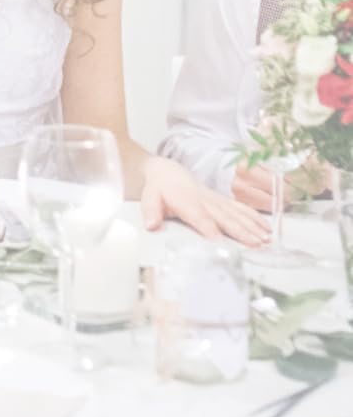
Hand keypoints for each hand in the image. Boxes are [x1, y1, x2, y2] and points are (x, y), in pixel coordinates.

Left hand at [141, 155, 268, 245]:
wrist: (167, 171)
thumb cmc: (159, 188)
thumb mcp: (149, 197)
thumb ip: (150, 211)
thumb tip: (151, 225)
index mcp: (187, 202)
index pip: (199, 217)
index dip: (208, 228)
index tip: (218, 240)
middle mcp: (205, 201)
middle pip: (225, 217)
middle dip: (241, 231)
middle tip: (256, 244)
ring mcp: (216, 201)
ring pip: (237, 214)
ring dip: (252, 227)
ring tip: (266, 240)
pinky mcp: (223, 201)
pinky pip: (241, 209)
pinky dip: (255, 218)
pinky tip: (267, 228)